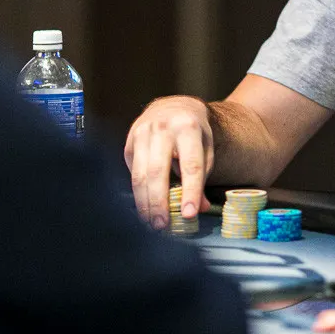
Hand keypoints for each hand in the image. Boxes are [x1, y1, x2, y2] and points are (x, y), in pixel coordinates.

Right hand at [124, 95, 214, 229]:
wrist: (173, 108)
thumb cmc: (193, 134)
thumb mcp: (206, 149)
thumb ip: (202, 177)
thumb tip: (200, 208)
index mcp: (188, 127)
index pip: (190, 164)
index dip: (190, 191)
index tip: (189, 214)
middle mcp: (163, 127)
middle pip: (159, 171)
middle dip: (160, 202)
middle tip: (163, 226)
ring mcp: (142, 133)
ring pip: (140, 174)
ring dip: (145, 203)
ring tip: (151, 223)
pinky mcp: (129, 141)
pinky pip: (132, 173)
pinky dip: (138, 194)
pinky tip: (143, 209)